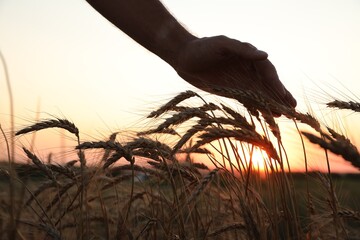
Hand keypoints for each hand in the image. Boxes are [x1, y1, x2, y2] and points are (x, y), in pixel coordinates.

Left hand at [175, 35, 296, 109]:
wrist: (184, 58)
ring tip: (284, 115)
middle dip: (280, 96)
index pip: (267, 71)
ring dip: (271, 104)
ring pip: (260, 94)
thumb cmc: (202, 48)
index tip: (283, 95)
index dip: (276, 83)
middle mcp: (247, 70)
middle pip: (268, 84)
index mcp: (248, 56)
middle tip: (293, 109)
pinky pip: (248, 101)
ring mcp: (240, 81)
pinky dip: (257, 108)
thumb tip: (265, 55)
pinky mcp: (231, 91)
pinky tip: (266, 116)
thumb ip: (242, 50)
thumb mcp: (222, 44)